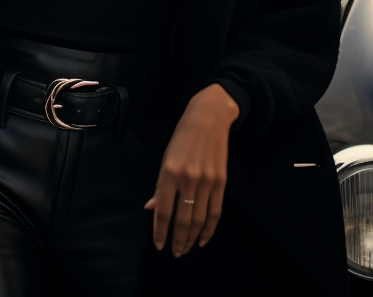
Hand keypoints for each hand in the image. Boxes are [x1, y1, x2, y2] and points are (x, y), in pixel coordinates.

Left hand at [144, 83, 238, 256]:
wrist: (208, 119)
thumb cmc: (181, 138)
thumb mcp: (165, 158)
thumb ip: (160, 187)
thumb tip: (151, 209)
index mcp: (170, 173)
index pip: (164, 210)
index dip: (160, 231)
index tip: (159, 246)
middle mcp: (188, 179)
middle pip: (183, 219)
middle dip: (178, 240)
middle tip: (175, 253)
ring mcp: (207, 182)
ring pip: (200, 220)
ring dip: (192, 238)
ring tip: (186, 249)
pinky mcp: (221, 183)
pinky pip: (215, 212)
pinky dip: (209, 229)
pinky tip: (202, 239)